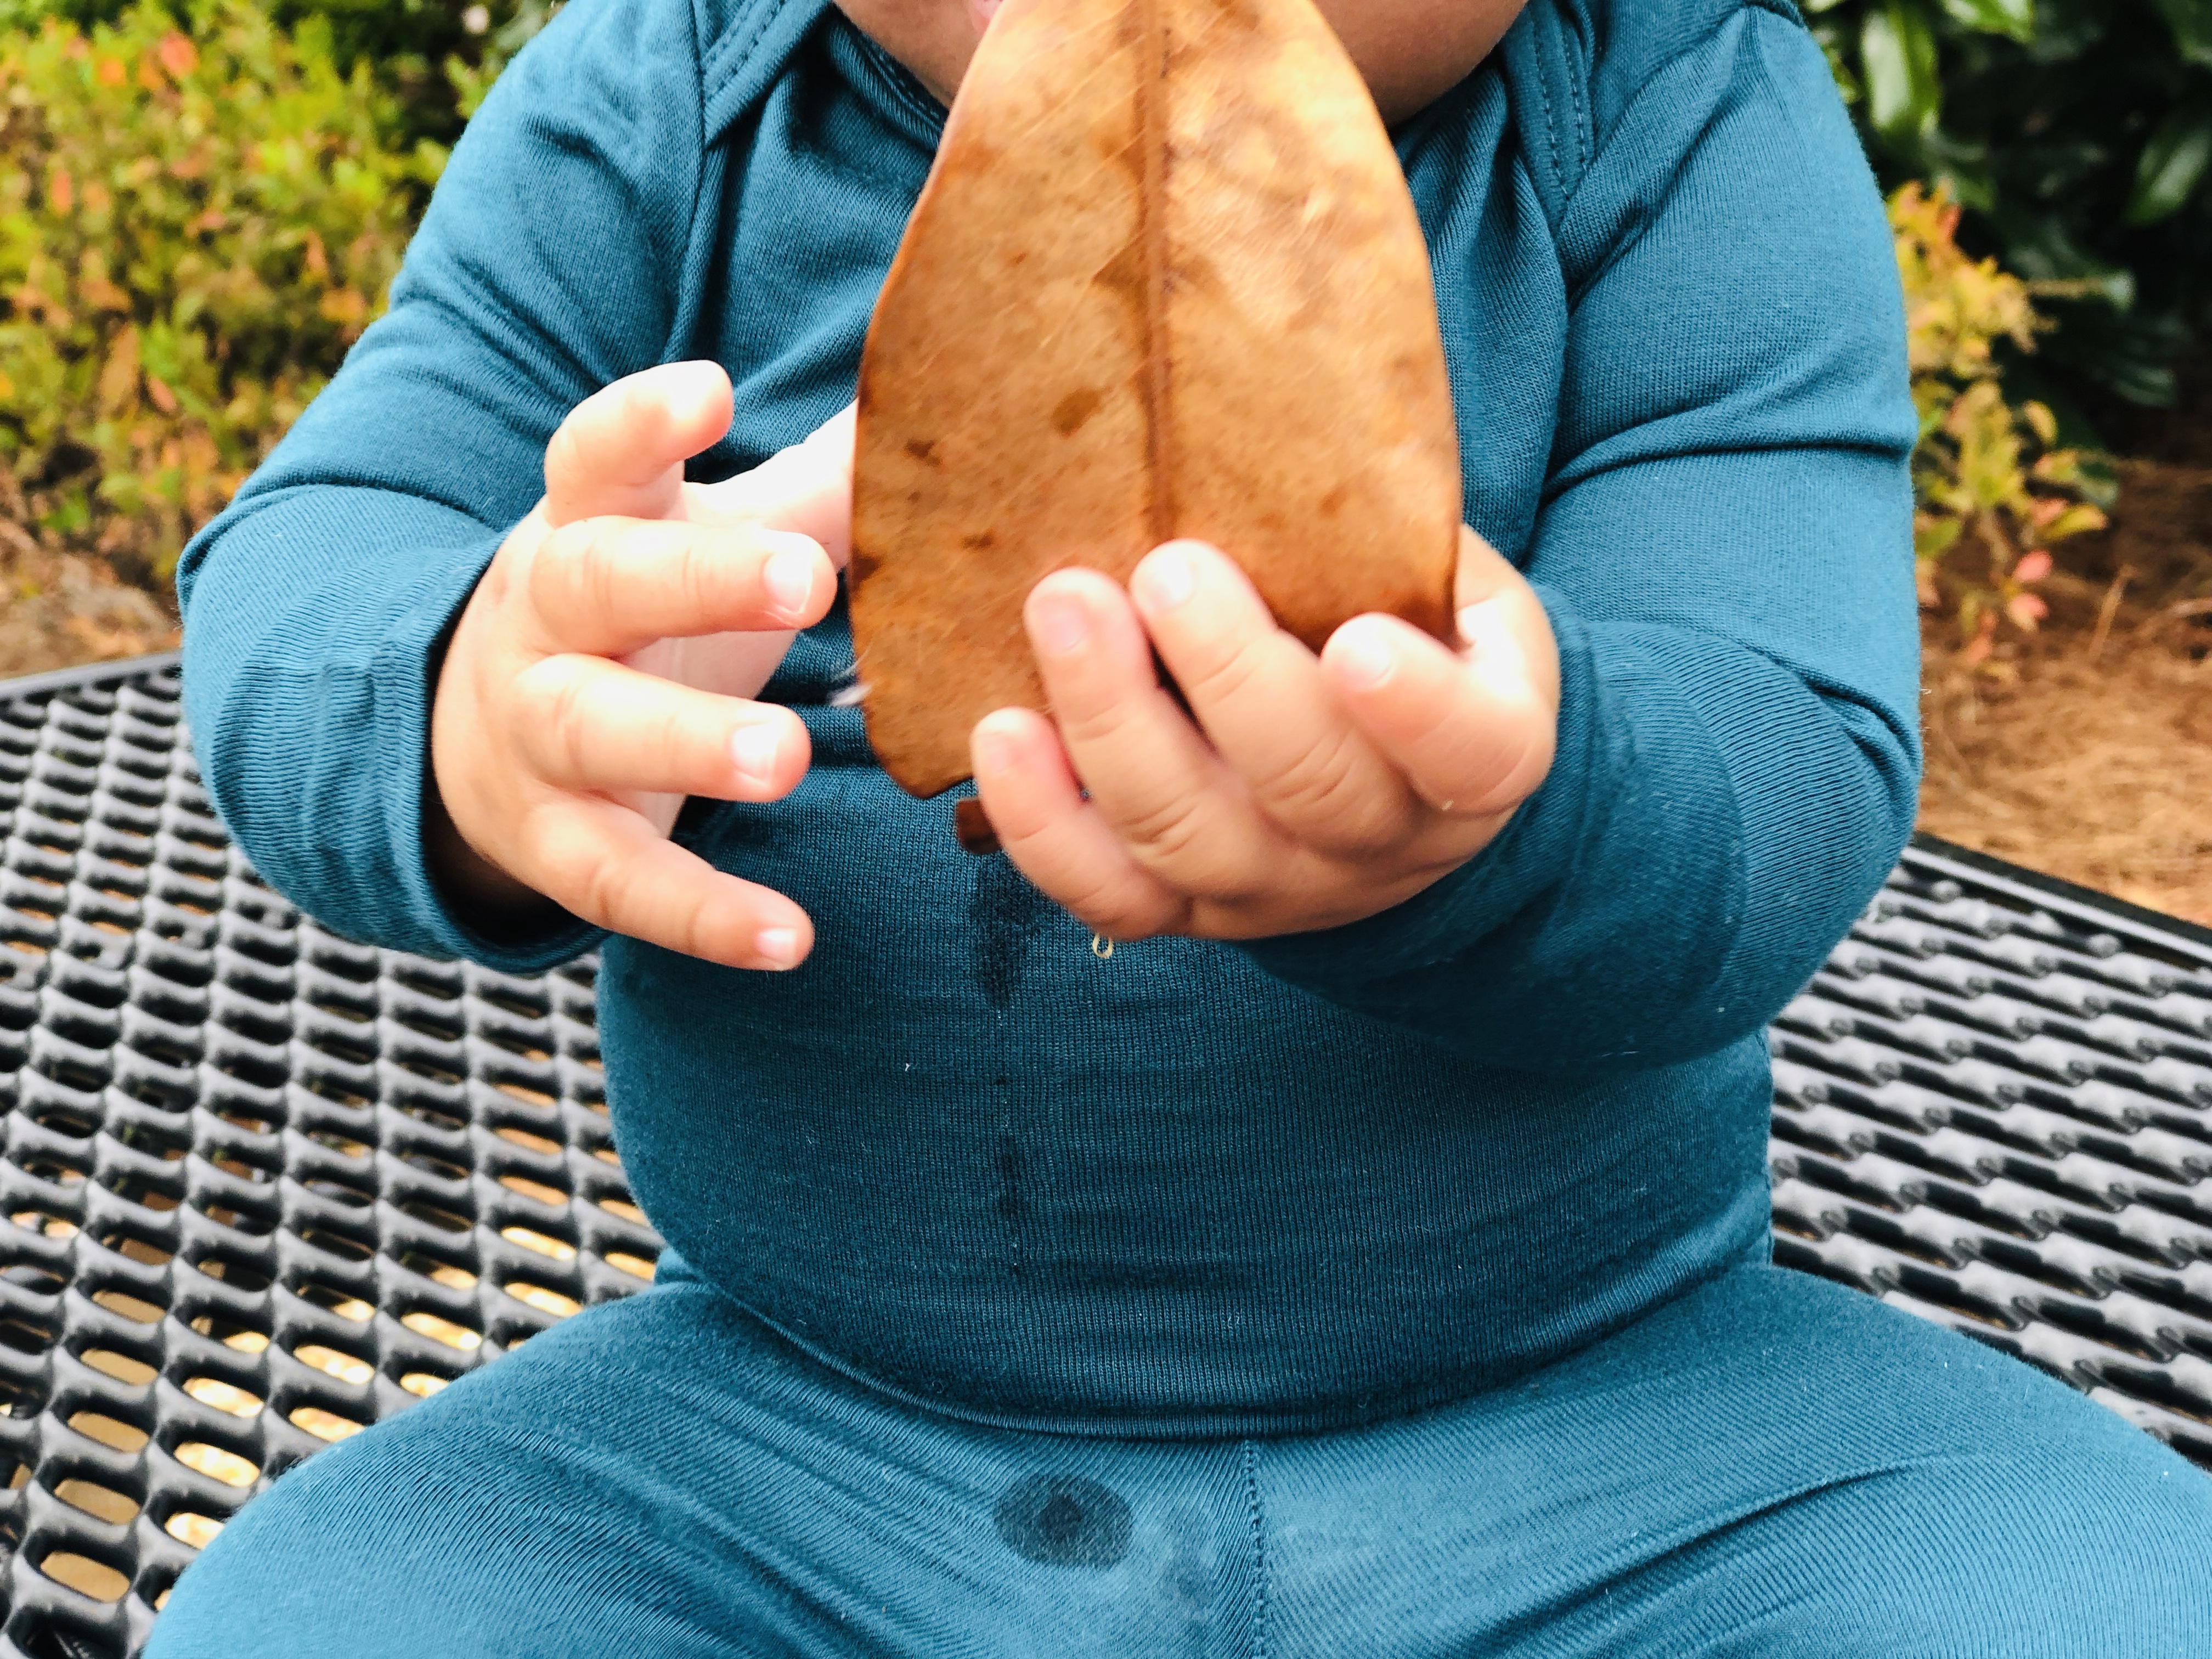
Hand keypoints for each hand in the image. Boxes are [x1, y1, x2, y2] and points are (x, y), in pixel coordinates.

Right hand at [426, 361, 851, 969]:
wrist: (477, 735)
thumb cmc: (638, 609)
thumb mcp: (700, 539)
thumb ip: (814, 490)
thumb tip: (929, 414)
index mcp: (587, 525)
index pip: (596, 456)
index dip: (643, 423)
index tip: (712, 391)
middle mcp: (547, 619)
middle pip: (600, 584)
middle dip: (697, 579)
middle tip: (805, 582)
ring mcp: (539, 733)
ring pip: (596, 729)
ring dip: (687, 743)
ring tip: (783, 762)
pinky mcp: (556, 844)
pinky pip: (620, 882)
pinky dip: (702, 916)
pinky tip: (789, 940)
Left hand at [969, 526, 1559, 942]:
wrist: (1388, 768)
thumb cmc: (1411, 631)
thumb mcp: (1441, 575)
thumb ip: (1383, 532)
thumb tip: (1265, 406)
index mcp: (1482, 754)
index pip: (1469, 754)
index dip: (1417, 712)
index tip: (1356, 642)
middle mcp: (1382, 843)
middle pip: (1307, 788)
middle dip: (1225, 675)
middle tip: (1164, 567)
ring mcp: (1276, 889)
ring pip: (1186, 838)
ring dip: (1111, 724)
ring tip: (1060, 607)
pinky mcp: (1181, 907)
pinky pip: (1104, 892)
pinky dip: (1040, 821)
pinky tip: (1002, 730)